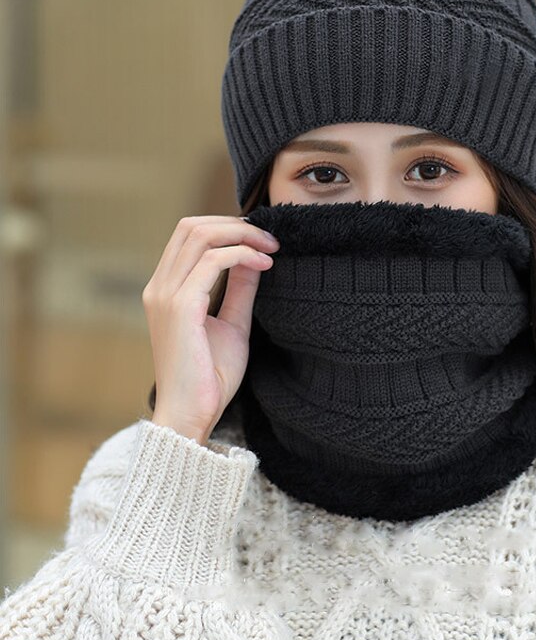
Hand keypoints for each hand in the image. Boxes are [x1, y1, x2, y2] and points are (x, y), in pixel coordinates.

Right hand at [142, 215, 278, 445]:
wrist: (192, 415)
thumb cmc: (210, 376)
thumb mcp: (232, 323)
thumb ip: (240, 290)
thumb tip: (254, 258)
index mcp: (167, 289)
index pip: (189, 235)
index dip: (226, 227)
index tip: (262, 240)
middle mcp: (159, 287)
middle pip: (191, 226)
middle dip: (235, 224)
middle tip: (270, 238)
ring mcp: (165, 295)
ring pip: (200, 236)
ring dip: (241, 235)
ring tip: (271, 248)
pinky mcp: (180, 307)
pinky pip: (212, 261)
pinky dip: (241, 255)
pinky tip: (264, 265)